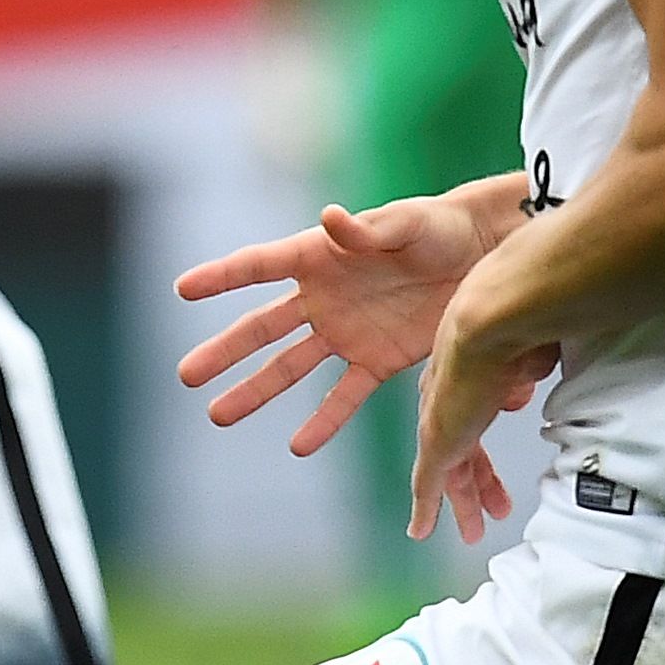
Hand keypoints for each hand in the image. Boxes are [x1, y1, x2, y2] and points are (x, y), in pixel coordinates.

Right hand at [173, 186, 522, 453]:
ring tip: (218, 414)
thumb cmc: (440, 226)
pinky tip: (298, 445)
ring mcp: (346, 332)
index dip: (222, 276)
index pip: (260, 266)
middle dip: (224, 352)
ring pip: (289, 367)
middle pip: (262, 328)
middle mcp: (322, 297)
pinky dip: (323, 420)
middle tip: (187, 374)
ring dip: (255, 391)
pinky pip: (344, 394)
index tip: (182, 288)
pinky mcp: (377, 360)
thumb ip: (367, 230)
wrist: (482, 255)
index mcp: (320, 256)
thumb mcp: (406, 223)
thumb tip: (328, 218)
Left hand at [405, 297, 552, 543]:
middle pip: (462, 452)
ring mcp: (440, 421)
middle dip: (478, 483)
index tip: (496, 462)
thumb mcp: (529, 354)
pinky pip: (427, 483)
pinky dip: (425, 509)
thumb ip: (524, 374)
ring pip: (448, 474)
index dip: (488, 441)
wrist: (493, 319)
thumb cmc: (516, 320)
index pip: (476, 420)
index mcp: (468, 378)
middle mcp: (448, 399)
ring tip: (473, 531)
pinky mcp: (436, 441)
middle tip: (494, 507)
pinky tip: (421, 530)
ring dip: (462, 504)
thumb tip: (520, 388)